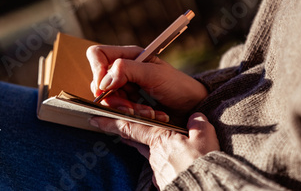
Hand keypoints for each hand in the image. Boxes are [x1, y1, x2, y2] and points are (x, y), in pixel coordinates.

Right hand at [86, 45, 207, 120]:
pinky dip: (132, 116)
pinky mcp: (127, 104)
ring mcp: (124, 87)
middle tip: (133, 106)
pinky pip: (118, 112)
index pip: (97, 54)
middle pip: (100, 82)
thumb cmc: (178, 85)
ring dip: (127, 109)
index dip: (96, 69)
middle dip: (116, 98)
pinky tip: (150, 115)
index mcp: (128, 55)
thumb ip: (128, 70)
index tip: (104, 87)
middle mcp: (123, 70)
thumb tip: (104, 79)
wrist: (192, 105)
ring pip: (108, 100)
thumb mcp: (155, 74)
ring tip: (148, 112)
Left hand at [89, 111, 219, 189]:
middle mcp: (155, 156)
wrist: (205, 190)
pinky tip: (172, 161)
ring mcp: (159, 172)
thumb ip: (198, 124)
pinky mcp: (165, 184)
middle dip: (128, 134)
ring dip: (150, 147)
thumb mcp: (205, 137)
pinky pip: (160, 167)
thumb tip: (196, 117)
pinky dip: (163, 161)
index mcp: (160, 139)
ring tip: (156, 142)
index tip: (94, 119)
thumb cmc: (204, 165)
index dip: (111, 122)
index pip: (130, 127)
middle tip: (118, 127)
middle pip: (138, 141)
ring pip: (150, 154)